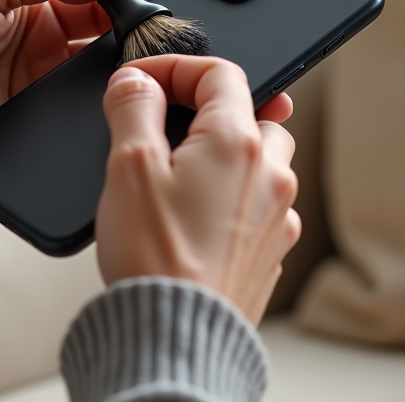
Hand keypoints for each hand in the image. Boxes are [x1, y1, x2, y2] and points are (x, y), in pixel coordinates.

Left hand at [0, 0, 161, 198]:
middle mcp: (30, 43)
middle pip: (99, 34)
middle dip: (127, 32)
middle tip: (155, 36)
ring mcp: (32, 89)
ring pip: (93, 78)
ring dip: (114, 72)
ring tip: (136, 70)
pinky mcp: (31, 131)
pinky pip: (74, 119)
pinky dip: (94, 111)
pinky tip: (110, 105)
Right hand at [96, 55, 300, 325]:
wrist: (177, 337)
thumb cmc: (156, 259)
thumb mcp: (128, 167)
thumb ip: (134, 108)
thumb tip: (137, 81)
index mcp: (238, 142)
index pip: (220, 73)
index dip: (177, 67)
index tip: (145, 81)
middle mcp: (270, 174)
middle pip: (251, 112)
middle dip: (207, 110)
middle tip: (166, 126)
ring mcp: (276, 215)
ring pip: (261, 159)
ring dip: (226, 153)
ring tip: (179, 174)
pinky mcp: (270, 250)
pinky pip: (258, 203)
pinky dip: (231, 195)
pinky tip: (194, 216)